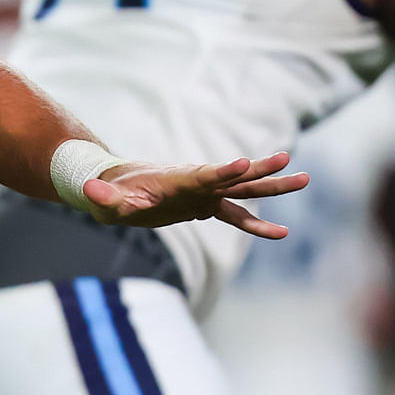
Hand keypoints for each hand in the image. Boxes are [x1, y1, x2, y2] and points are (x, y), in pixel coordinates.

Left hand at [81, 150, 306, 237]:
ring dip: (271, 186)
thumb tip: (89, 192)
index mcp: (178, 179)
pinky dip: (256, 223)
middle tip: (287, 160)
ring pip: (244, 189)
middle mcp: (197, 182)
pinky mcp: (205, 206)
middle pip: (233, 176)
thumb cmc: (112, 194)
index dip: (222, 170)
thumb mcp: (106, 199)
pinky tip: (280, 234)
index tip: (242, 163)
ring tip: (305, 180)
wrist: (116, 190)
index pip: (203, 174)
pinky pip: (235, 215)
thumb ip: (103, 197)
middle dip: (260, 170)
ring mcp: (204, 193)